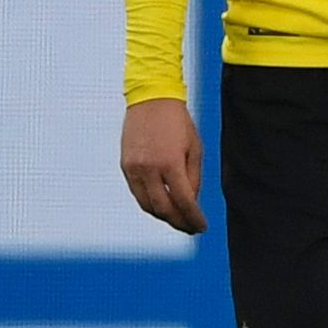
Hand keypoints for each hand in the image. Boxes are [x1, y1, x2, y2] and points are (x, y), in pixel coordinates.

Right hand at [119, 97, 205, 233]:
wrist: (151, 100)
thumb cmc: (178, 123)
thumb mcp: (194, 148)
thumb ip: (193, 177)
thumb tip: (191, 202)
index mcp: (171, 163)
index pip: (184, 201)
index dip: (193, 218)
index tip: (201, 227)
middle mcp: (150, 169)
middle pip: (163, 209)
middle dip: (178, 222)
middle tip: (190, 228)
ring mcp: (134, 169)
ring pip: (147, 205)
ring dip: (163, 216)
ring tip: (177, 219)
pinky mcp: (125, 166)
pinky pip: (137, 193)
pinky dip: (150, 203)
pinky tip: (162, 205)